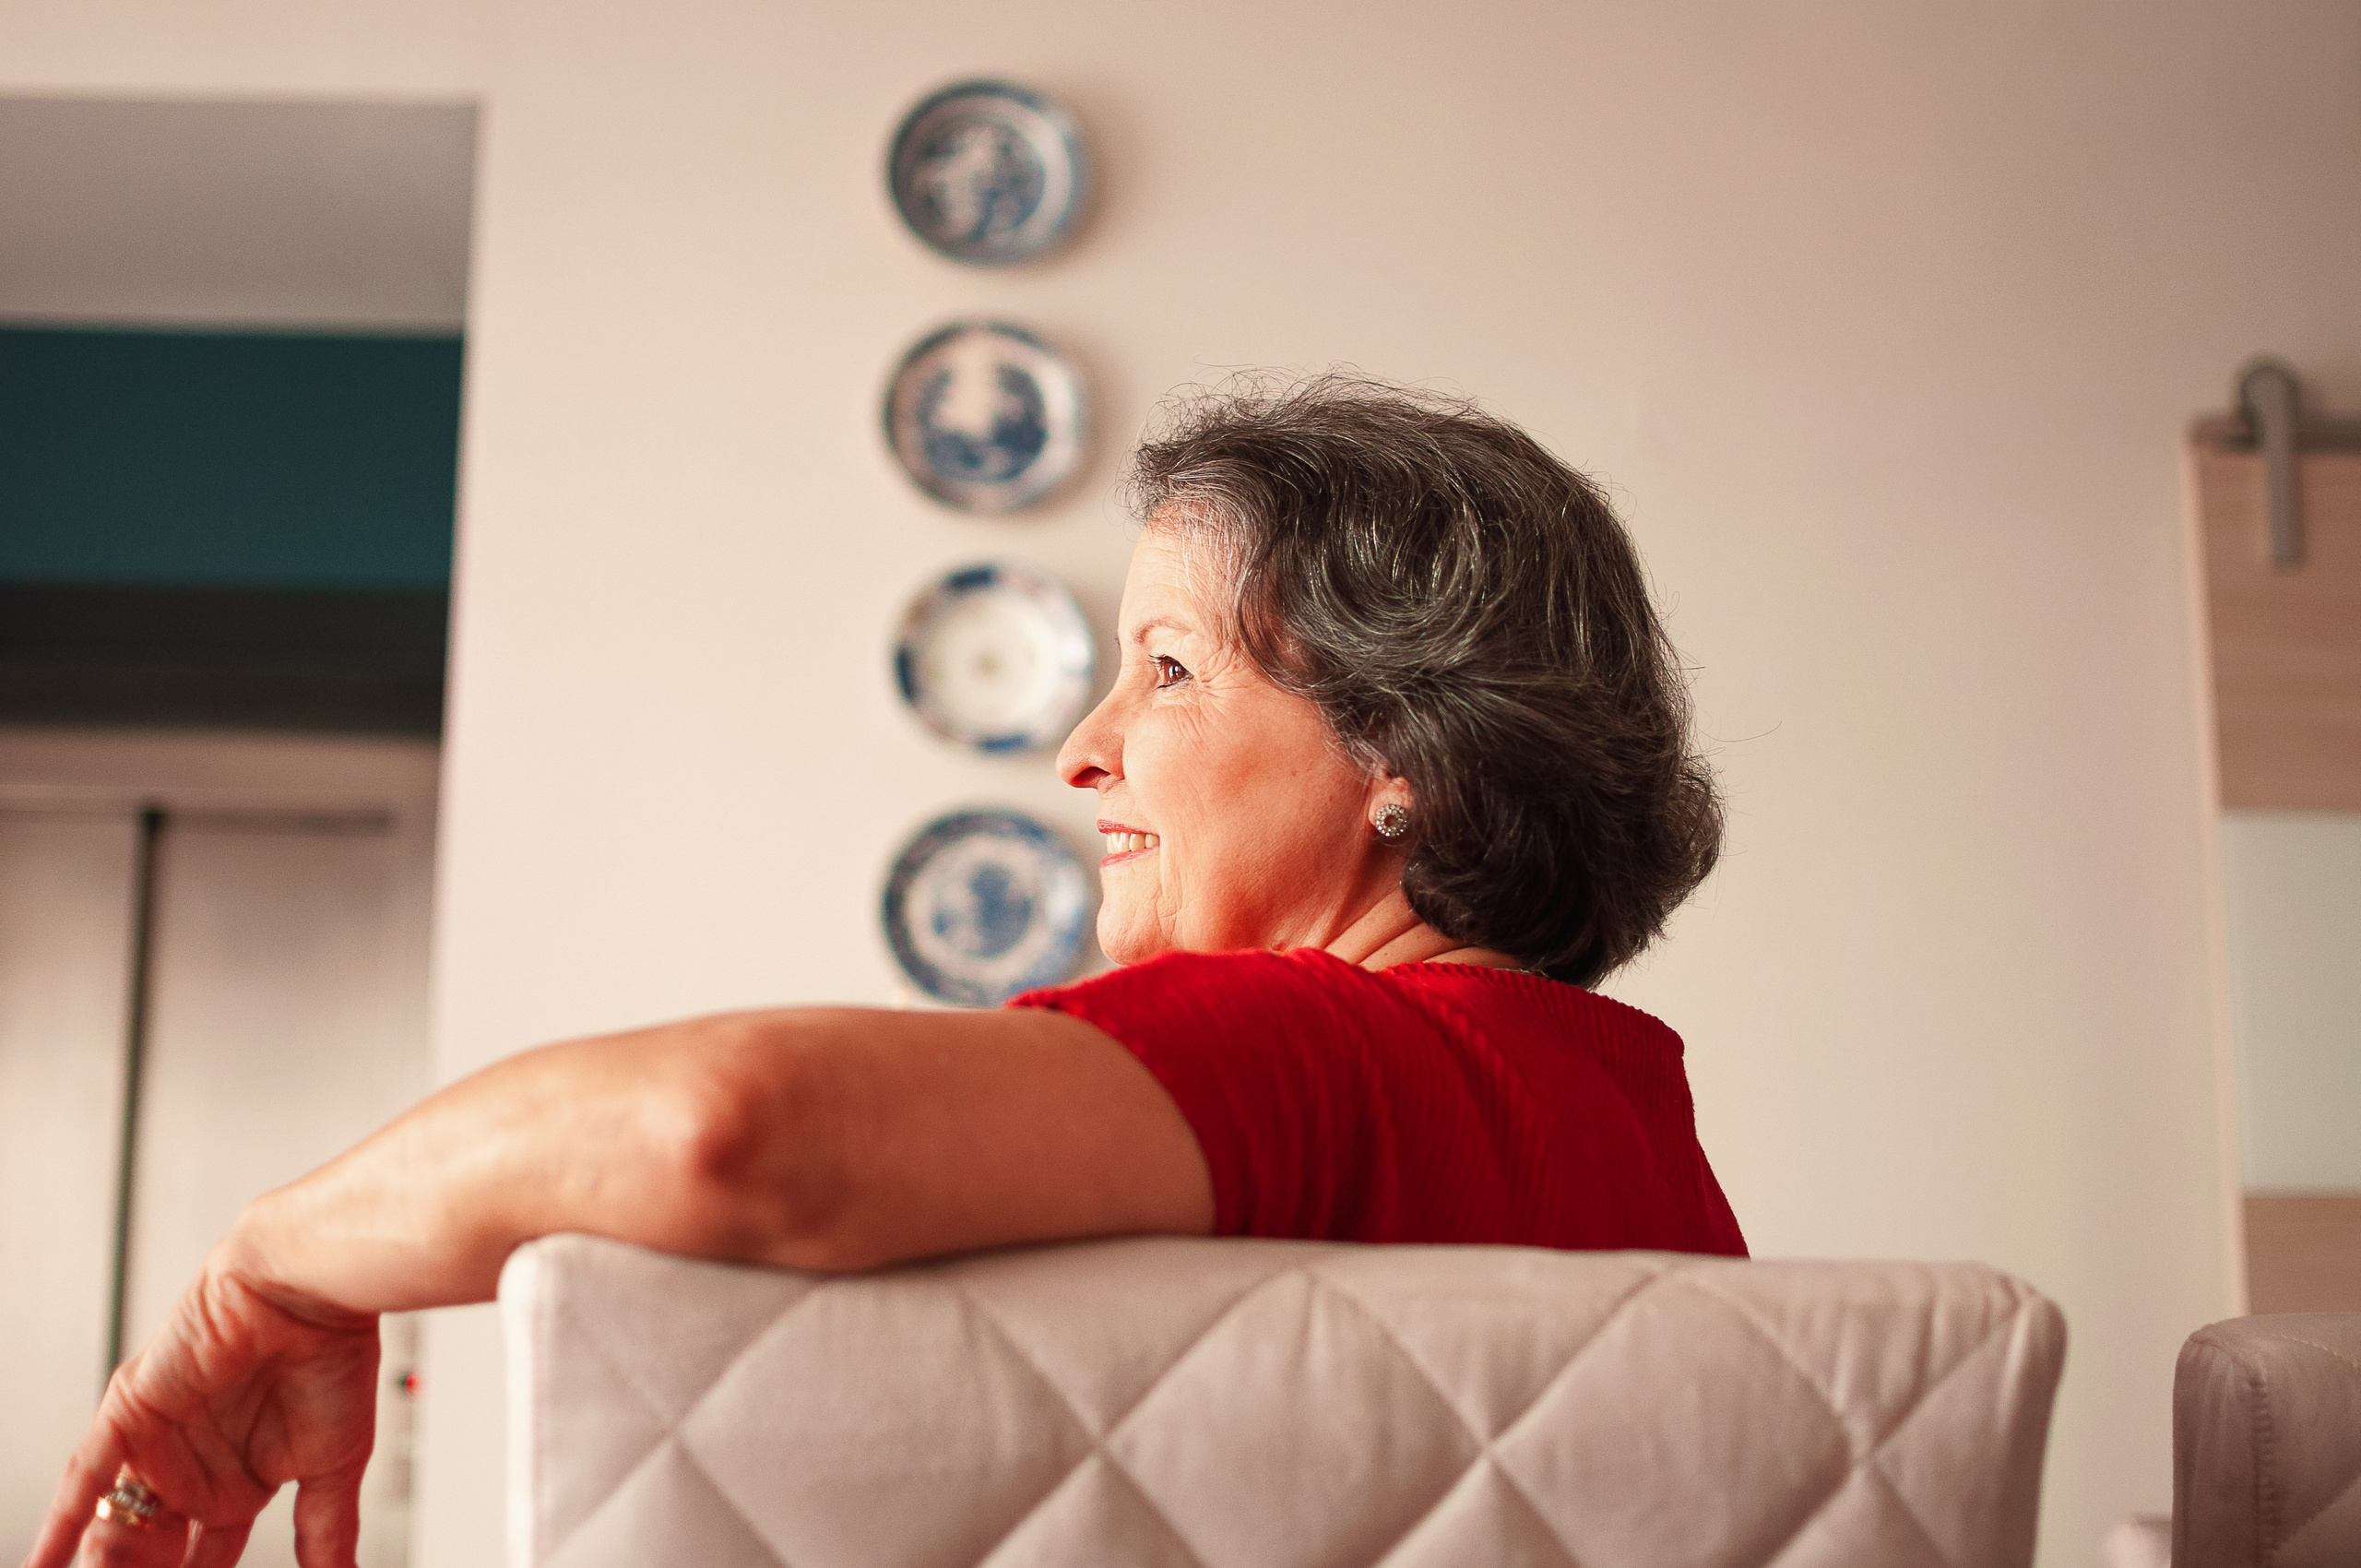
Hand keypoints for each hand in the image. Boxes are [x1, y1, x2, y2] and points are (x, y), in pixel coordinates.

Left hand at [21, 1248, 380, 1567]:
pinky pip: (84, 1477)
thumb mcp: (333, 1465)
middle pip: (152, 1552)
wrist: (312, 1295)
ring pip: (116, 1523)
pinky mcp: (129, 1415)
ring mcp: (157, 1445)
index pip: (201, 1562)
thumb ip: (326, 1530)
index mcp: (238, 1487)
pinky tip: (45, 1563)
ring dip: (110, 1561)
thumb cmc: (331, 1361)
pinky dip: (61, 1523)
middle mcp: (192, 1469)